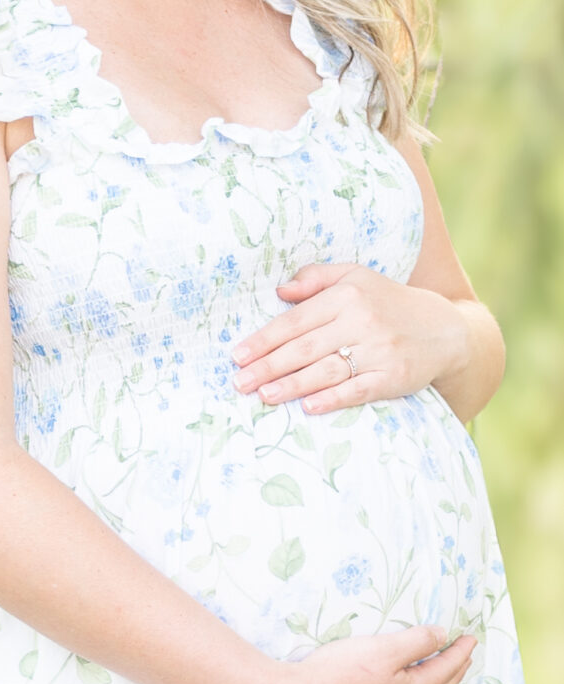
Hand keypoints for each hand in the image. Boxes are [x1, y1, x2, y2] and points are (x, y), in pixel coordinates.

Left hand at [230, 263, 468, 414]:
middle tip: (240, 382)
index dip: (264, 340)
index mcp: (347, 295)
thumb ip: (317, 279)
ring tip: (264, 396)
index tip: (238, 356)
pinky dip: (333, 399)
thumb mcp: (357, 277)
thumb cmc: (389, 303)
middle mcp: (362, 321)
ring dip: (292, 385)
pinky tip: (309, 406)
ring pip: (327, 370)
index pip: (296, 321)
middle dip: (269, 366)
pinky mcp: (394, 376)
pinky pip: (358, 390)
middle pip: (305, 348)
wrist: (446, 329)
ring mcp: (379, 350)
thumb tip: (280, 290)